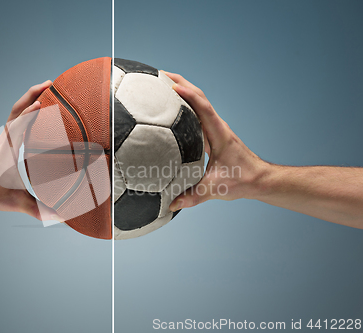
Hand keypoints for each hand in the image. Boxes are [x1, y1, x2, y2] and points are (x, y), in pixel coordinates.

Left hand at [0, 80, 58, 219]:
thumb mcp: (14, 203)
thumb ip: (36, 210)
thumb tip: (58, 216)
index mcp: (8, 153)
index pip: (17, 128)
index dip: (28, 115)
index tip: (41, 104)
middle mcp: (5, 140)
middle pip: (16, 110)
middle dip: (32, 94)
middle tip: (50, 84)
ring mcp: (4, 137)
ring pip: (15, 109)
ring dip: (30, 95)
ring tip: (48, 86)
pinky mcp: (6, 138)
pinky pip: (17, 116)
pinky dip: (28, 105)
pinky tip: (40, 103)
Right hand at [163, 72, 267, 210]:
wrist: (260, 179)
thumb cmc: (243, 180)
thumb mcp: (217, 189)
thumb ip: (194, 196)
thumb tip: (173, 203)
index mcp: (219, 133)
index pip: (202, 107)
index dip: (187, 94)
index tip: (170, 85)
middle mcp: (217, 126)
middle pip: (199, 96)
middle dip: (180, 82)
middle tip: (159, 75)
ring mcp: (215, 128)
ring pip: (198, 102)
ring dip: (182, 90)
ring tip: (161, 85)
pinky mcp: (212, 134)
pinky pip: (197, 113)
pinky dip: (184, 105)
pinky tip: (171, 109)